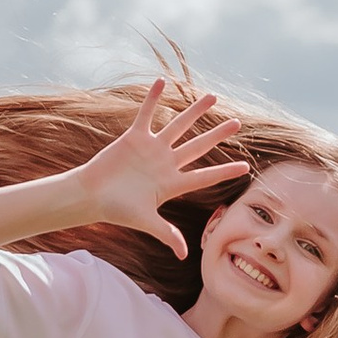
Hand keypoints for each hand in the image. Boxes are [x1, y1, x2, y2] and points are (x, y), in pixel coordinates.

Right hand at [71, 81, 249, 259]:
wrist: (91, 195)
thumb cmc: (117, 209)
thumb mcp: (146, 222)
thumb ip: (166, 234)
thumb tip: (184, 256)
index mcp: (172, 183)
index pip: (204, 177)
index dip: (224, 172)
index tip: (246, 167)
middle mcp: (166, 163)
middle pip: (198, 146)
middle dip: (218, 135)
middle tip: (238, 123)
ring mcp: (152, 148)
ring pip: (178, 125)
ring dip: (194, 111)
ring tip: (212, 96)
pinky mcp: (134, 137)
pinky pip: (146, 113)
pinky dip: (153, 98)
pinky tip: (162, 82)